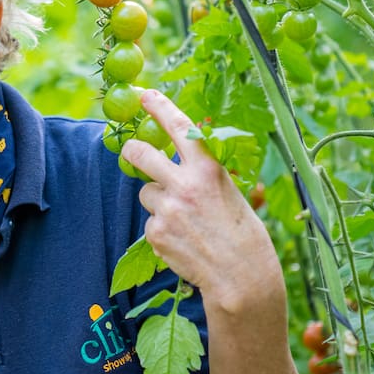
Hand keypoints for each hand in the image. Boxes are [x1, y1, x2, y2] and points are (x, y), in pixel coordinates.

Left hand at [120, 89, 283, 312]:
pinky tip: (183, 241)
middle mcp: (184, 185)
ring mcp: (167, 209)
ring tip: (184, 220)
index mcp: (208, 170)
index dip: (160, 107)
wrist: (240, 278)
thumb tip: (187, 157)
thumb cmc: (243, 235)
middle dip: (131, 150)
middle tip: (130, 150)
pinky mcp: (155, 233)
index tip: (145, 95)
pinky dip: (161, 229)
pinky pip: (150, 222)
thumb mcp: (230, 193)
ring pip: (145, 193)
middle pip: (140, 153)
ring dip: (157, 201)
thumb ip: (205, 174)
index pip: (180, 128)